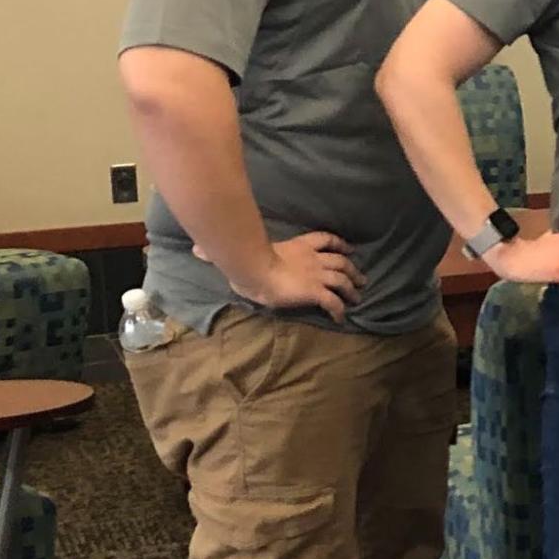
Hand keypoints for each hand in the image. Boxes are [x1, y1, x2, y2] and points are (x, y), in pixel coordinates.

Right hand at [213, 231, 364, 320]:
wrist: (255, 269)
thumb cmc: (247, 259)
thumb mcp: (242, 251)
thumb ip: (228, 249)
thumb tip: (196, 248)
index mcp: (300, 246)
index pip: (327, 240)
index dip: (341, 244)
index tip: (350, 250)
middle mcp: (313, 259)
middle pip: (342, 262)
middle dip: (353, 270)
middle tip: (362, 280)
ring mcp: (317, 275)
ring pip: (344, 280)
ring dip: (352, 290)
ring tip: (358, 298)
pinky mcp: (316, 292)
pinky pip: (334, 303)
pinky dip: (340, 310)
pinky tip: (341, 318)